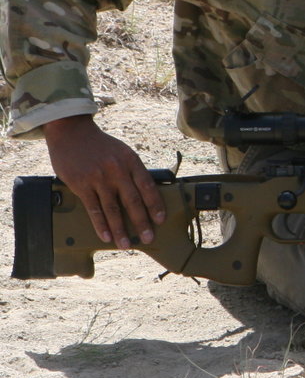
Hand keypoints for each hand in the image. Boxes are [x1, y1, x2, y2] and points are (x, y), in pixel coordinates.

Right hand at [43, 115, 165, 246]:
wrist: (72, 132)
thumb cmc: (100, 145)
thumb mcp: (123, 152)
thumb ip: (133, 171)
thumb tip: (146, 194)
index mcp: (131, 161)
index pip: (148, 186)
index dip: (155, 204)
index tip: (160, 220)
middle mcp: (117, 170)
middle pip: (132, 201)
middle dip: (142, 222)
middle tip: (148, 238)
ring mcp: (99, 178)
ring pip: (113, 209)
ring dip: (120, 229)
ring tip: (126, 245)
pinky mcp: (81, 184)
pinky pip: (93, 208)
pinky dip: (101, 224)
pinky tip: (106, 236)